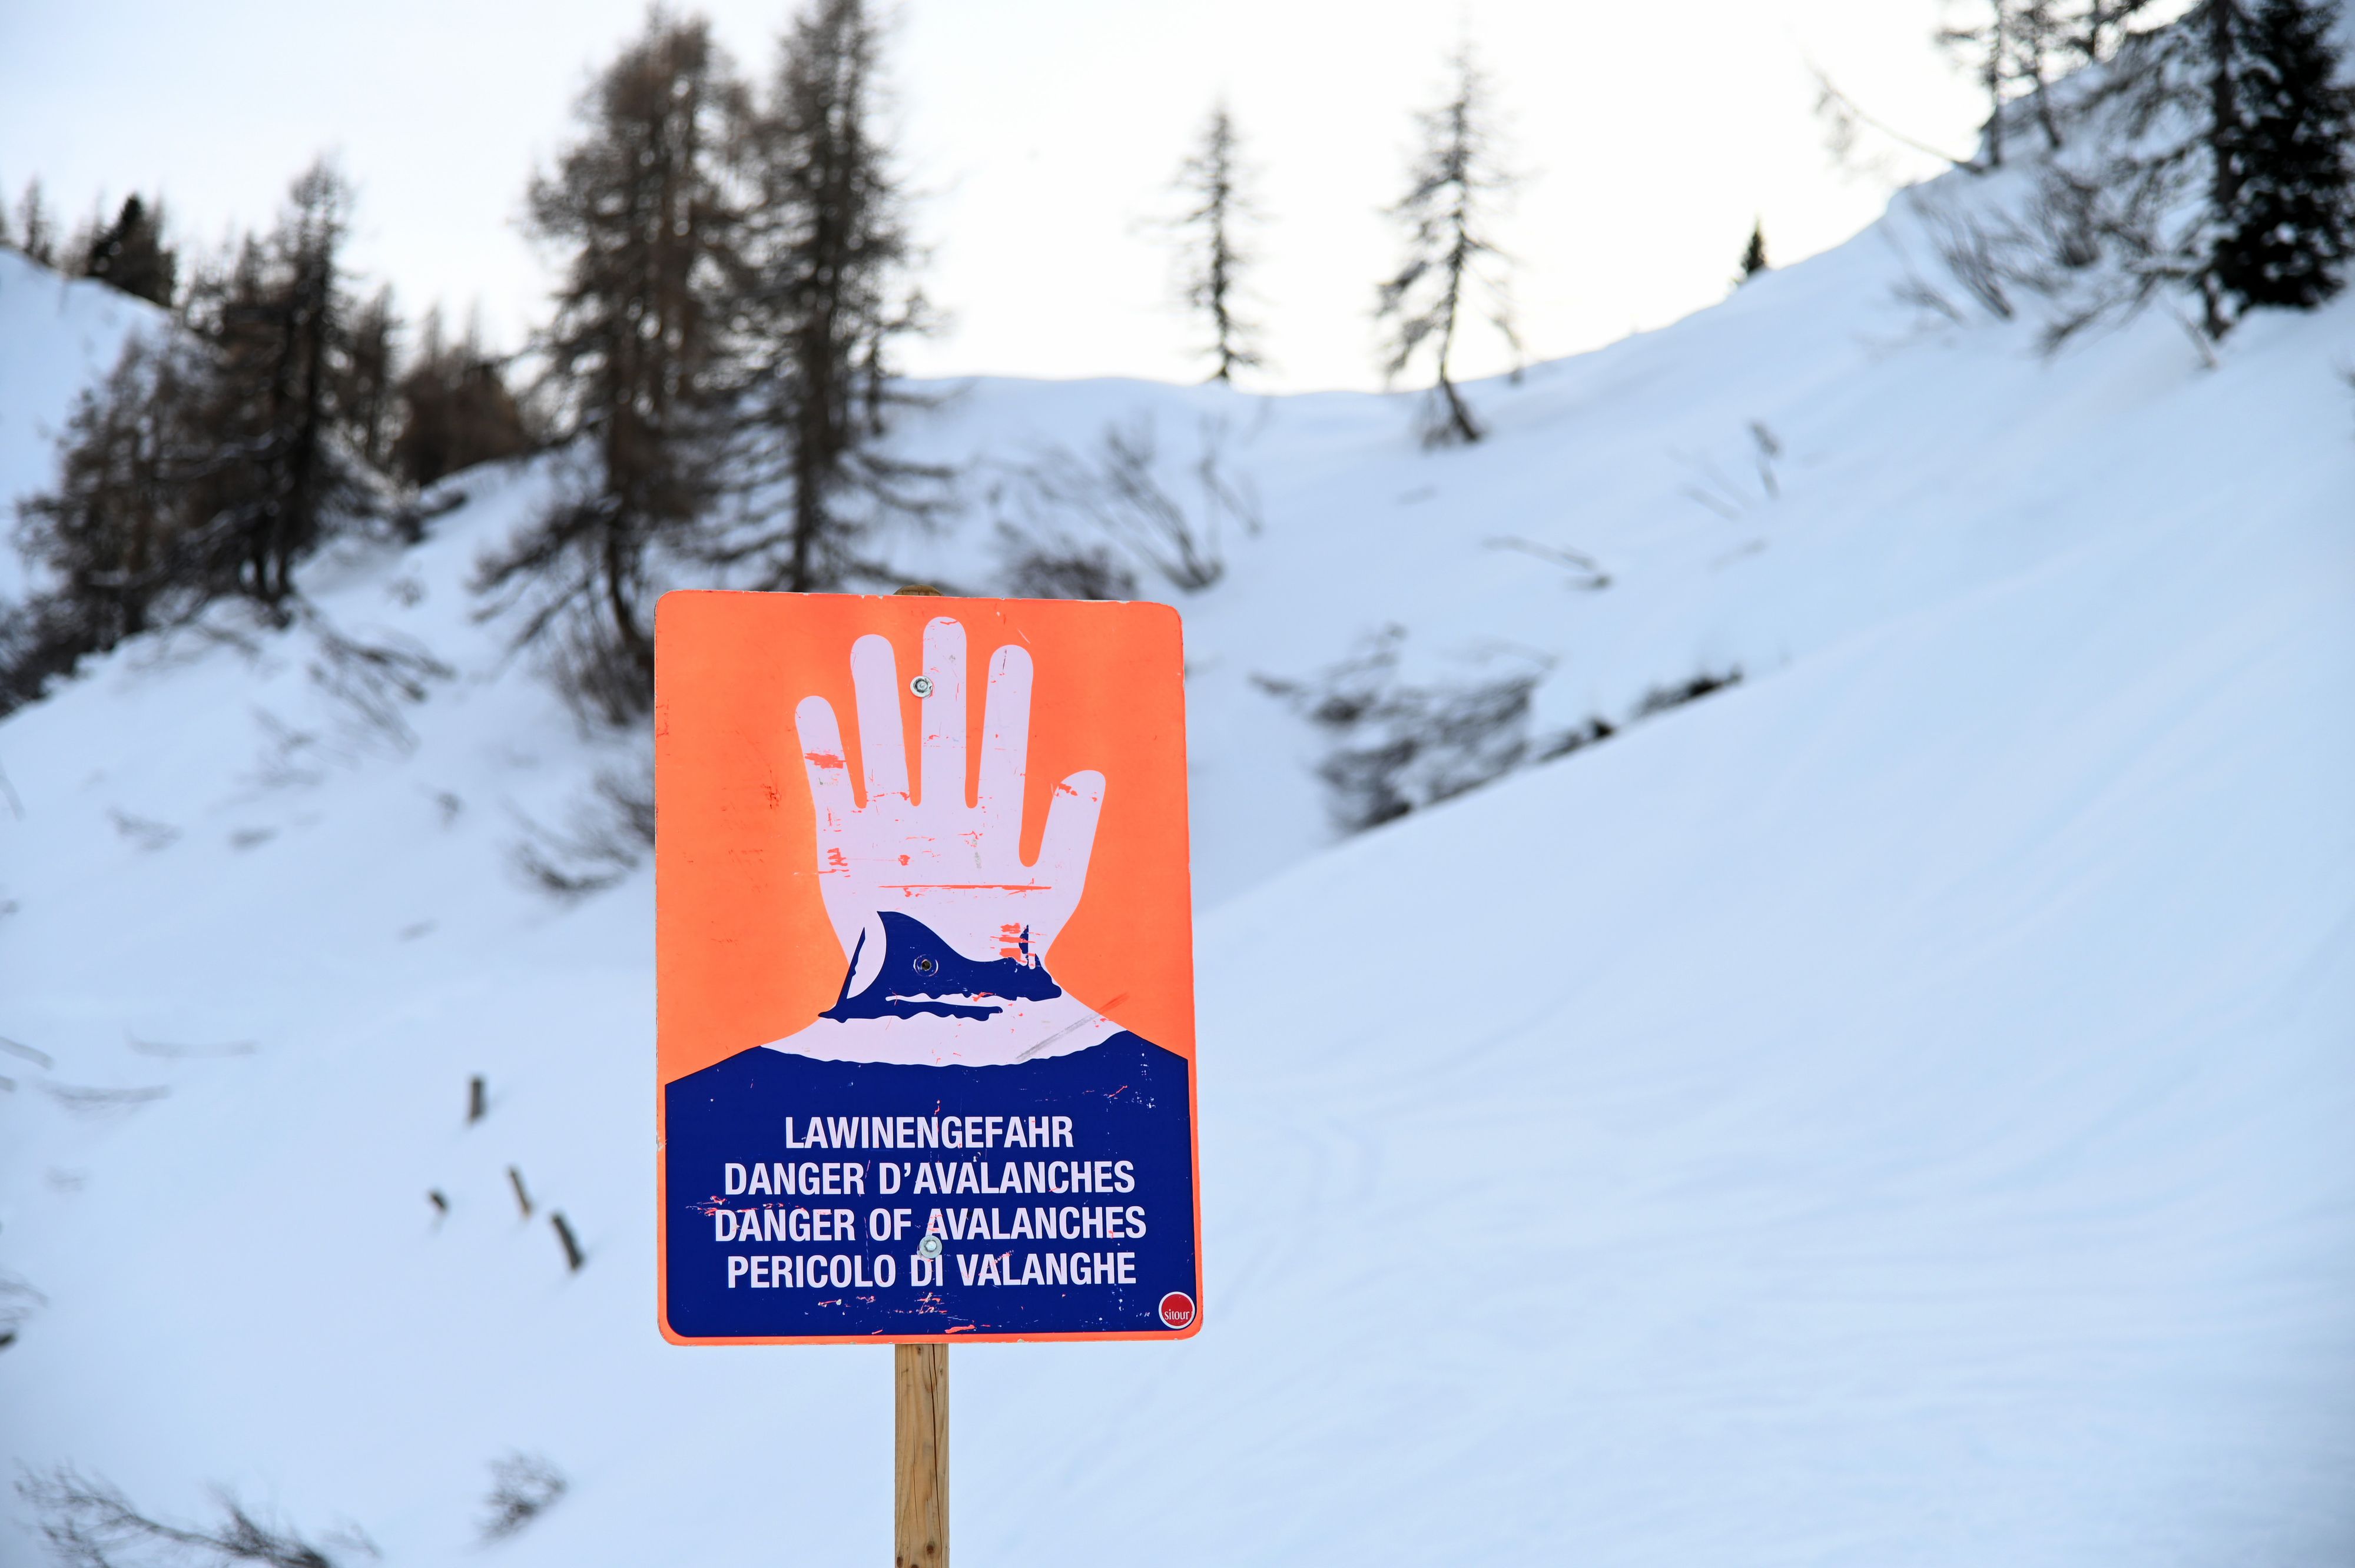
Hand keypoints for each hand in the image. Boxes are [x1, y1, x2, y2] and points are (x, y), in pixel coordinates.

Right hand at [794, 616, 1106, 987]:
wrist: (941, 1014)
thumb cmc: (1002, 967)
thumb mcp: (1051, 898)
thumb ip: (1070, 836)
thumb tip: (1089, 773)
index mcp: (989, 834)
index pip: (1000, 754)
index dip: (1006, 706)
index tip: (1012, 652)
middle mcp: (940, 828)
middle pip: (940, 741)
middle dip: (942, 687)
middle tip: (943, 626)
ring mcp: (892, 840)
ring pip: (885, 755)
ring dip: (877, 704)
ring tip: (873, 647)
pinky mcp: (846, 860)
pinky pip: (833, 795)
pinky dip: (825, 754)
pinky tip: (817, 706)